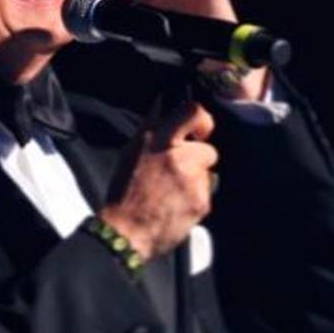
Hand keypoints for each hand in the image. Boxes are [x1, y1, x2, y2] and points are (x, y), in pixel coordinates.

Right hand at [99, 102, 218, 258]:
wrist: (126, 232)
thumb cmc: (125, 191)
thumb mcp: (131, 152)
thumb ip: (150, 127)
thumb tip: (163, 100)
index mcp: (158, 140)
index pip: (194, 111)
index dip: (202, 120)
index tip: (199, 131)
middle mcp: (178, 157)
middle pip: (208, 149)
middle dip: (198, 160)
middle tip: (179, 172)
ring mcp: (192, 181)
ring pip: (208, 174)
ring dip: (196, 180)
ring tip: (173, 193)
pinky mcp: (201, 202)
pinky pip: (206, 194)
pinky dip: (195, 199)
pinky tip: (176, 206)